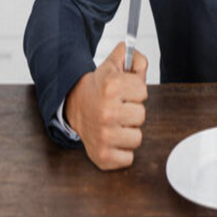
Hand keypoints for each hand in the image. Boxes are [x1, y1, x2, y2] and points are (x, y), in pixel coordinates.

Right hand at [64, 41, 148, 170]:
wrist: (74, 105)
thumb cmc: (99, 87)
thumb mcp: (114, 64)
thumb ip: (134, 57)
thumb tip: (141, 63)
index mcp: (112, 87)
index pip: (143, 91)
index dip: (135, 90)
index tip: (123, 91)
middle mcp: (107, 112)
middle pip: (141, 115)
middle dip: (132, 110)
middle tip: (118, 108)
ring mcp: (104, 135)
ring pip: (137, 138)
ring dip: (129, 131)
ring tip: (116, 123)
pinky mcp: (102, 155)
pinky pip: (128, 158)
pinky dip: (122, 151)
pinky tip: (113, 139)